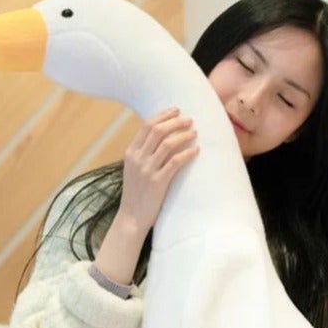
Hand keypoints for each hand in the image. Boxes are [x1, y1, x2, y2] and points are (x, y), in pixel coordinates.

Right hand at [117, 108, 199, 234]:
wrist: (132, 217)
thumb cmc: (136, 193)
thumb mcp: (134, 169)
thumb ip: (143, 153)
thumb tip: (161, 138)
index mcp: (131, 153)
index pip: (146, 126)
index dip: (163, 115)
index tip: (176, 110)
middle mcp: (138, 158)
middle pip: (157, 130)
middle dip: (175, 121)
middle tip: (189, 119)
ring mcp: (147, 170)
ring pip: (168, 143)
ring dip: (183, 135)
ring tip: (195, 132)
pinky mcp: (158, 182)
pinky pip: (176, 162)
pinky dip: (187, 153)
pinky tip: (196, 150)